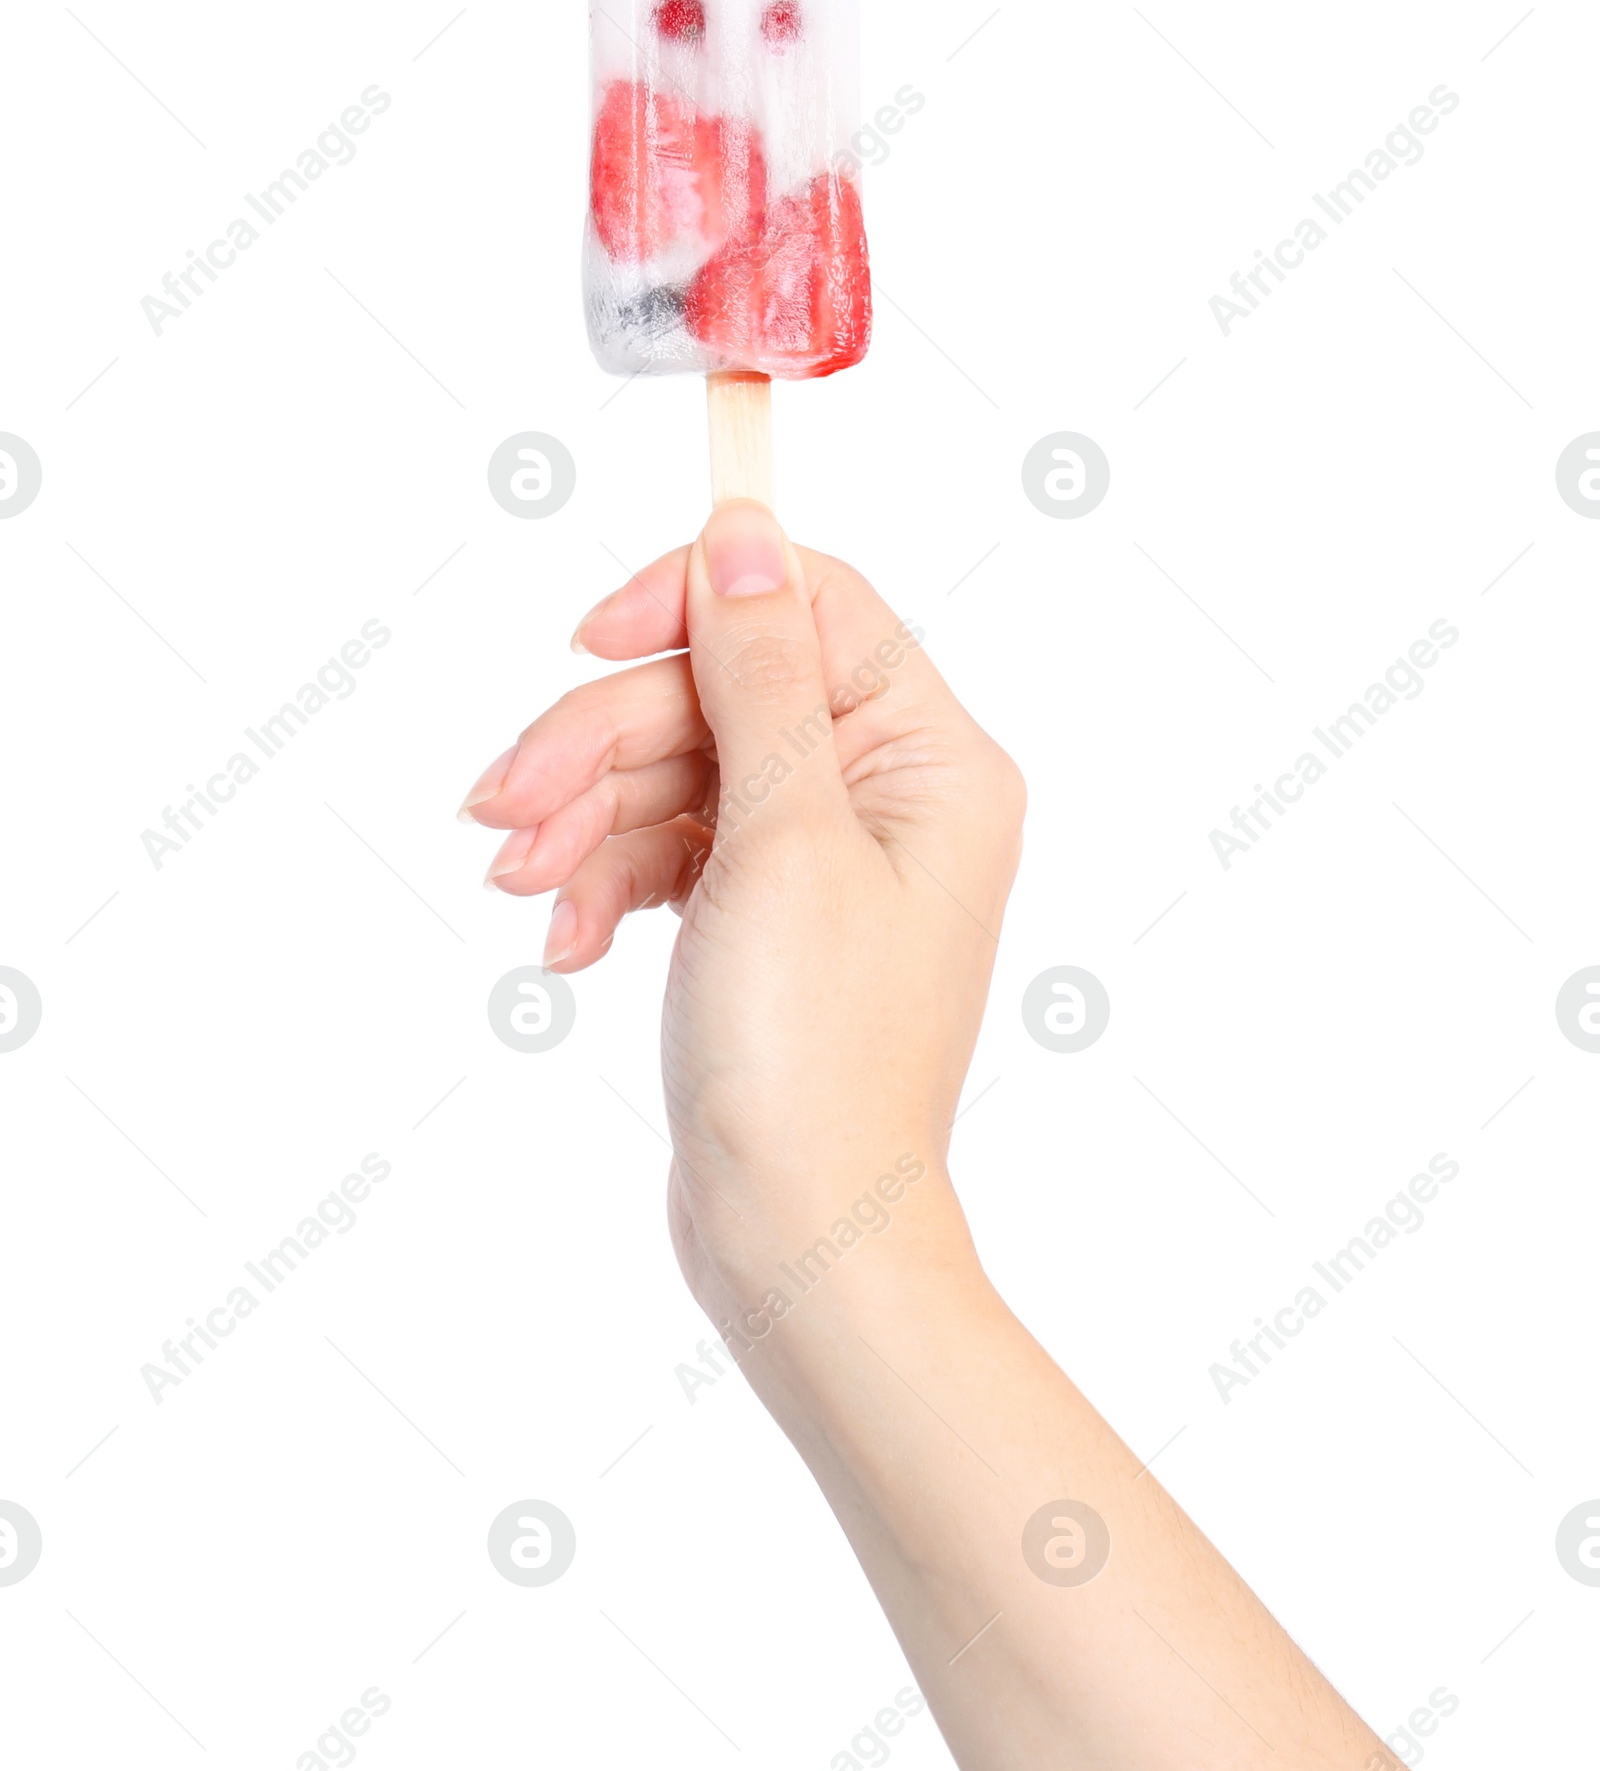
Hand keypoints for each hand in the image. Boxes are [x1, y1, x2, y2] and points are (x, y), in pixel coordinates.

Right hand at [458, 501, 1024, 1320]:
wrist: (798, 1239)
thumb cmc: (815, 1054)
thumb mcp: (782, 836)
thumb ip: (757, 674)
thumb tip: (743, 531)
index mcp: (931, 758)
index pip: (807, 607)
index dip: (689, 606)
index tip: (587, 640)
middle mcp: (887, 794)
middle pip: (718, 693)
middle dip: (600, 745)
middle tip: (500, 808)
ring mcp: (821, 858)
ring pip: (676, 771)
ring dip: (582, 819)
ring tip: (519, 886)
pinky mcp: (761, 913)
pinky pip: (668, 849)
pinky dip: (605, 880)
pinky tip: (561, 940)